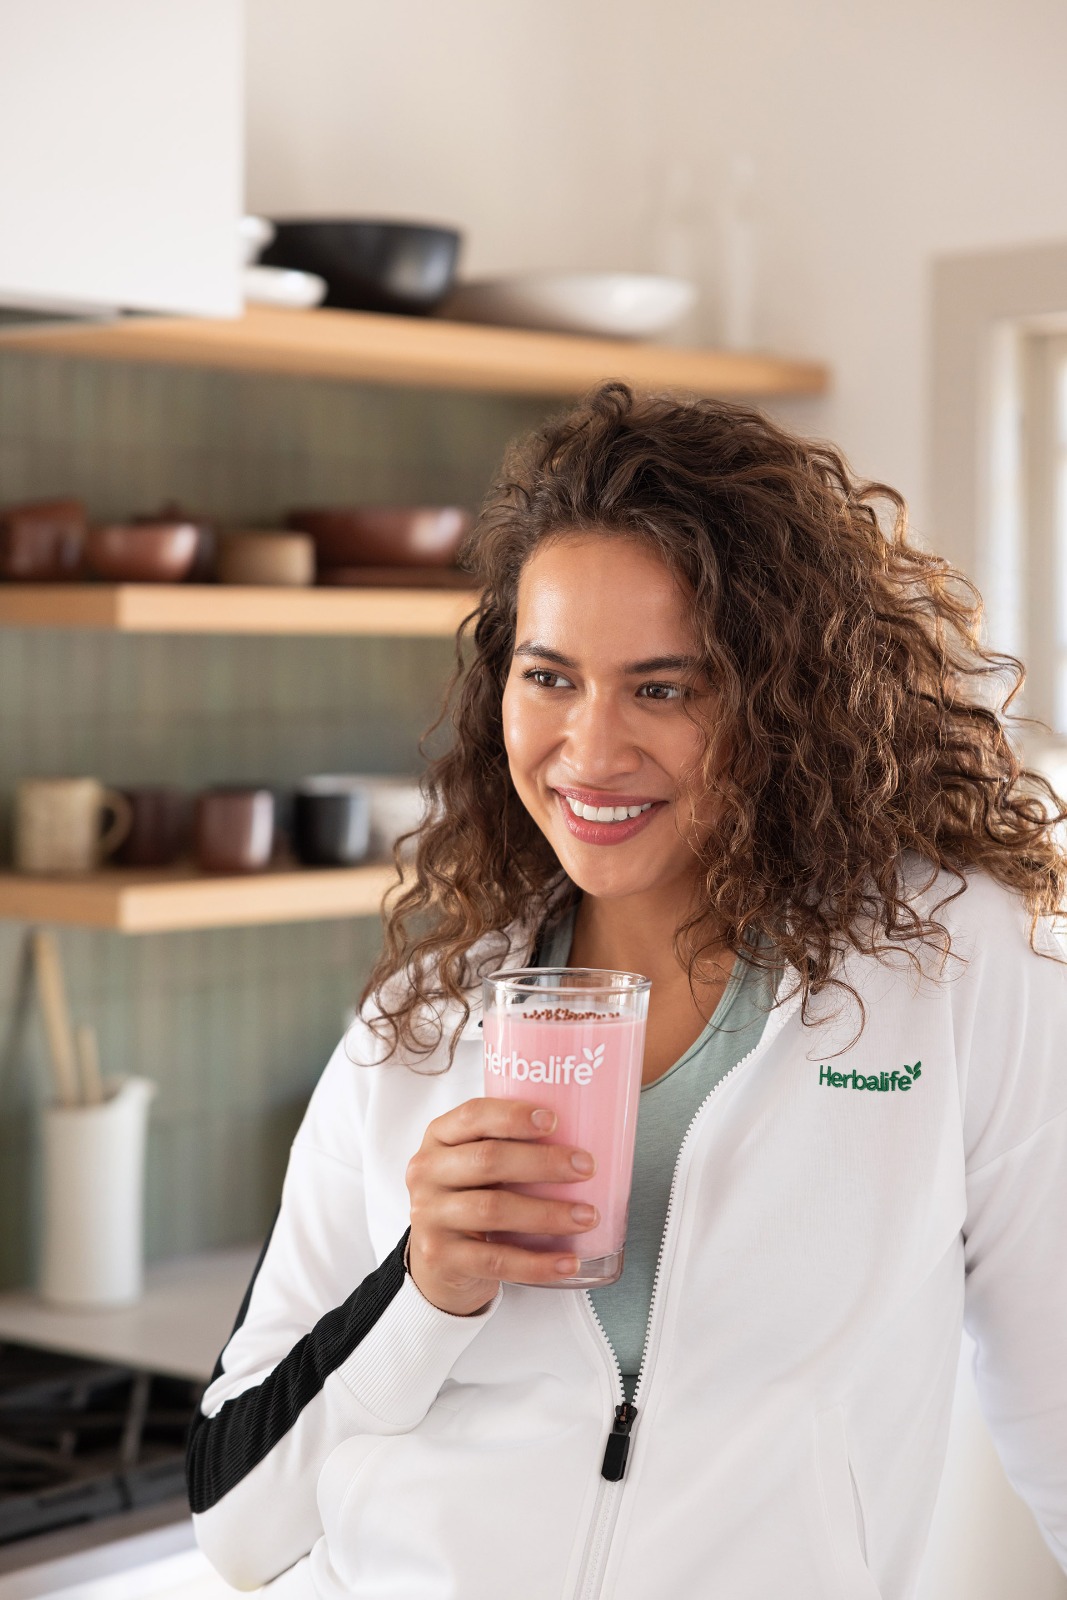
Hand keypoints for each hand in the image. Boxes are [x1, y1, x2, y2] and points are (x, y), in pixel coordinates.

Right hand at [405, 1097, 597, 1316]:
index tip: (555, 1121)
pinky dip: (537, 1263)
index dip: (513, 1116)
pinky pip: (496, 1260)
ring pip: (493, 1209)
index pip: (473, 1116)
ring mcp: (429, 1216)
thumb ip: (510, 1145)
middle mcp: (427, 1172)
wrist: (438, 1261)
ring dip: (547, 1213)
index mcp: (439, 1138)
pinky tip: (568, 1261)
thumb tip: (584, 1132)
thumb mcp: (475, 1164)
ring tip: (587, 1216)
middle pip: (488, 1160)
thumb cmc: (470, 1197)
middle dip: (543, 1162)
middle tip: (586, 1168)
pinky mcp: (441, 1257)